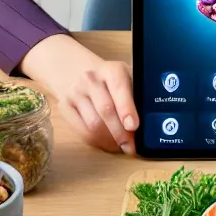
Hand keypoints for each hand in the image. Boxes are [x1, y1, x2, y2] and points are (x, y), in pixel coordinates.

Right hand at [21, 34, 137, 154]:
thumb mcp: (126, 77)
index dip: (126, 109)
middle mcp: (91, 79)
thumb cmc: (110, 80)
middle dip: (120, 133)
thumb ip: (137, 95)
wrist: (77, 70)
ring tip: (121, 146)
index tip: (133, 126)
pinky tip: (107, 143)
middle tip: (131, 147)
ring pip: (93, 125)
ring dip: (109, 140)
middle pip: (106, 111)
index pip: (119, 88)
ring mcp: (75, 93)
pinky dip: (97, 142)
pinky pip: (82, 132)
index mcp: (111, 69)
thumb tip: (151, 121)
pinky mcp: (64, 107)